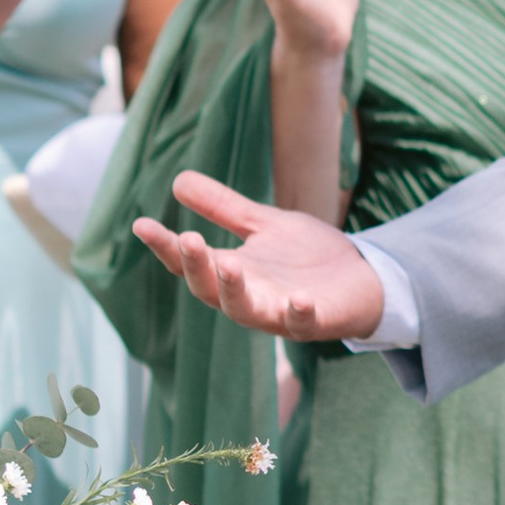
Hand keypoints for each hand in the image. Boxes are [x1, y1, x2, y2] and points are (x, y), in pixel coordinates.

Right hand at [132, 169, 386, 343]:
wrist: (363, 278)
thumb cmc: (309, 256)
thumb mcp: (263, 224)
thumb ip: (224, 208)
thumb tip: (178, 180)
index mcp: (232, 272)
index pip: (189, 263)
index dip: (165, 247)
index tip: (141, 225)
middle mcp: (248, 296)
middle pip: (209, 290)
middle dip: (197, 267)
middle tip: (187, 239)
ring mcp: (279, 312)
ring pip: (245, 311)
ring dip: (234, 290)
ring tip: (229, 265)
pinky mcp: (315, 321)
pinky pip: (302, 324)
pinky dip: (298, 314)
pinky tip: (298, 299)